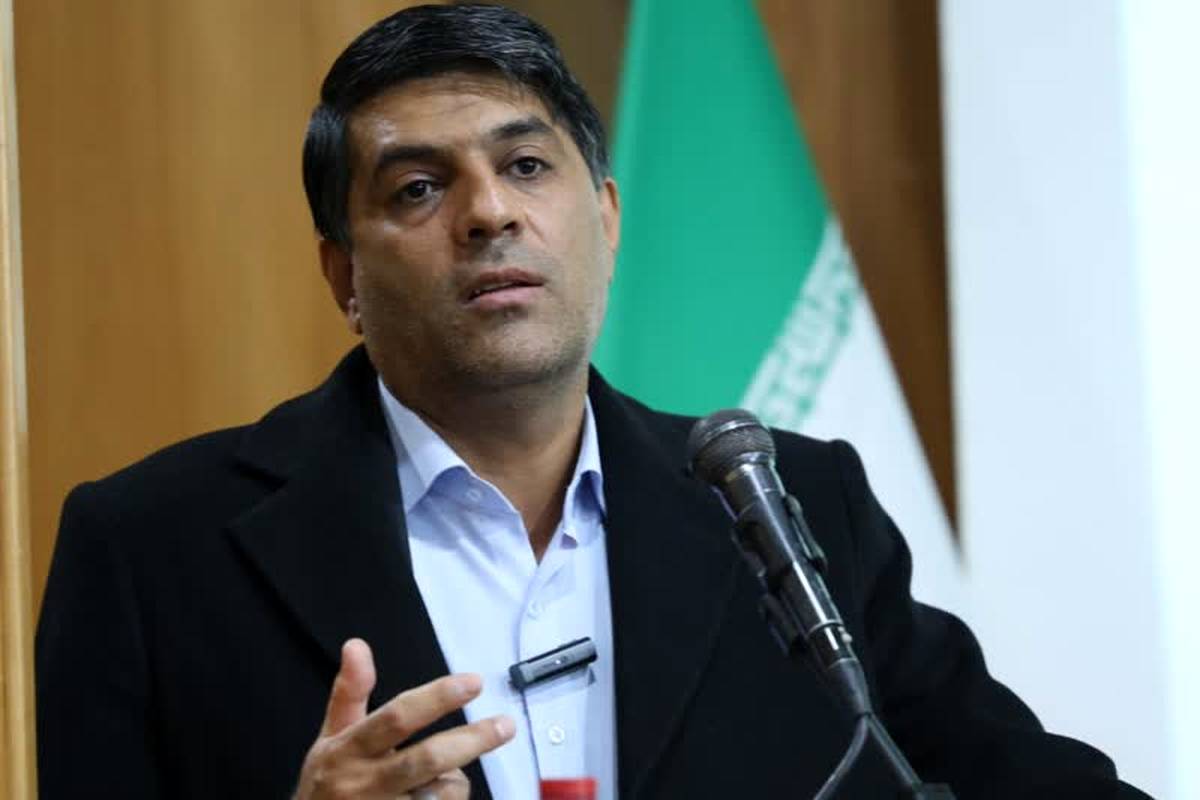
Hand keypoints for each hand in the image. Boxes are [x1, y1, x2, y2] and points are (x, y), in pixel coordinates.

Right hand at [294, 638, 514, 798]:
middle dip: (471, 741)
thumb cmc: (328, 781)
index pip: (397, 718)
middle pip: (426, 759)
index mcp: (348, 749)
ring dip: (455, 780)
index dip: (437, 699)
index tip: (474, 682)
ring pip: (439, 793)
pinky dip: (449, 799)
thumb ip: (349, 692)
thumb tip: (356, 644)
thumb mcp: (331, 735)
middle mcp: (364, 783)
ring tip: (450, 773)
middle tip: (505, 725)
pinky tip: (440, 794)